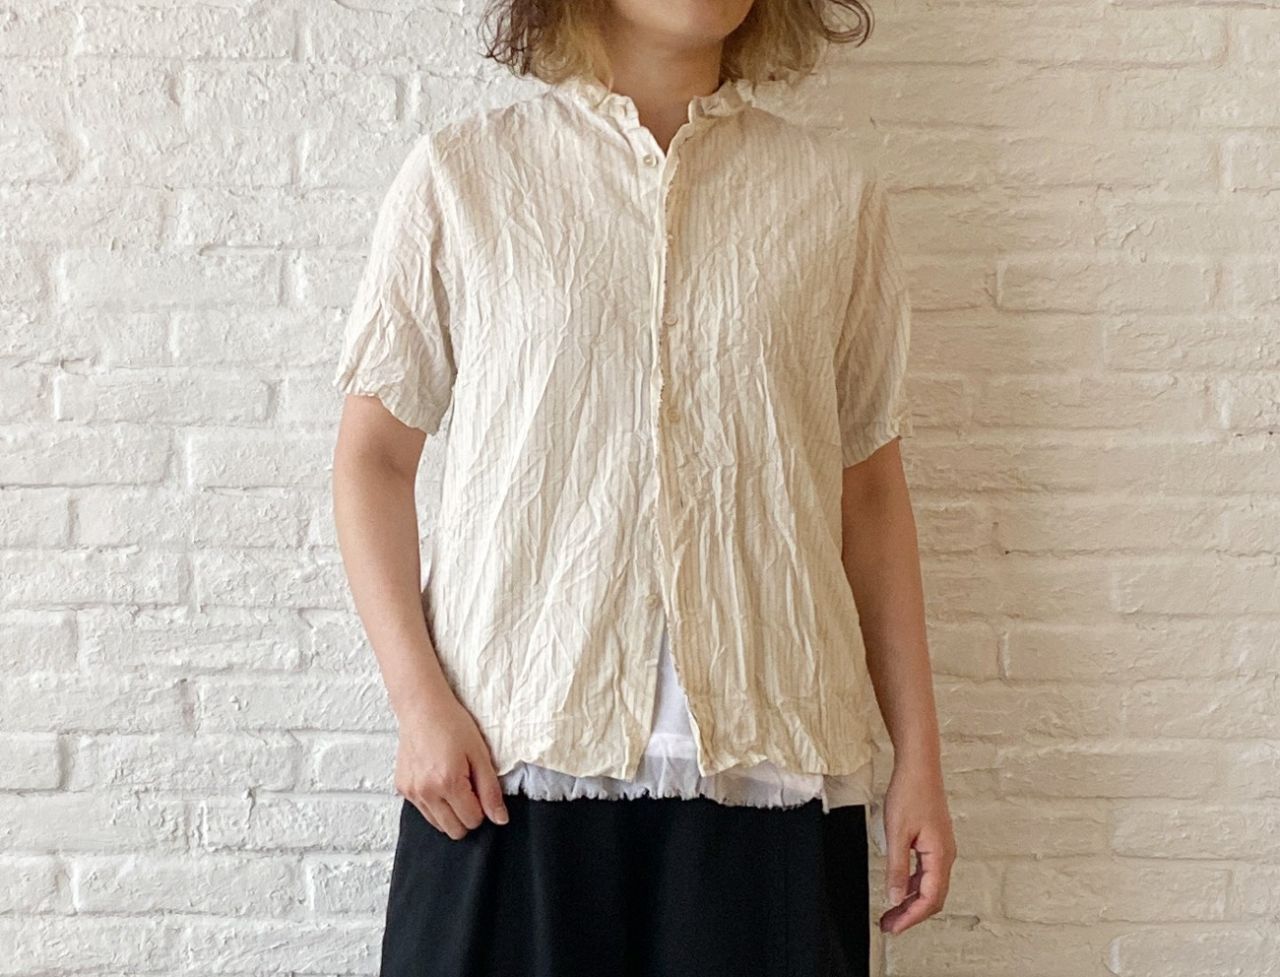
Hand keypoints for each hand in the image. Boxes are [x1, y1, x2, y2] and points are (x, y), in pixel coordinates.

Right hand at [394, 688, 509, 839]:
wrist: (422, 708)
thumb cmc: (453, 725)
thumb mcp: (480, 754)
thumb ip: (490, 790)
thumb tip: (500, 819)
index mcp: (448, 783)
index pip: (472, 821)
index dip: (483, 809)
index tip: (480, 789)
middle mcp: (426, 792)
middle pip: (454, 830)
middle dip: (467, 816)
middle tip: (469, 789)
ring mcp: (411, 792)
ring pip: (437, 825)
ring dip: (450, 813)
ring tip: (453, 784)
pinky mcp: (402, 788)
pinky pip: (423, 811)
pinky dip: (434, 804)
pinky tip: (438, 780)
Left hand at [878, 760, 954, 934]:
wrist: (919, 767)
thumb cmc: (910, 793)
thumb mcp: (897, 833)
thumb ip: (896, 868)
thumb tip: (895, 898)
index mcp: (940, 856)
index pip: (929, 899)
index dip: (911, 918)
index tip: (893, 928)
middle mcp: (945, 855)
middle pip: (932, 897)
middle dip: (911, 914)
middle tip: (889, 925)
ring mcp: (941, 849)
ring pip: (930, 886)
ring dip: (911, 901)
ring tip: (890, 912)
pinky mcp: (935, 842)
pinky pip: (927, 872)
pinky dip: (913, 885)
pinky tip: (899, 888)